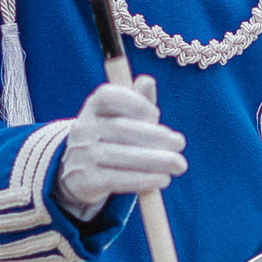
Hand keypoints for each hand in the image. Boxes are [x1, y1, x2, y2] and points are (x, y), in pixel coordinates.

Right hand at [57, 75, 186, 221]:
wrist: (80, 173)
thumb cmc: (113, 137)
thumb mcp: (123, 116)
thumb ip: (138, 100)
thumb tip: (147, 81)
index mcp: (92, 106)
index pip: (110, 97)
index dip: (136, 103)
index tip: (156, 114)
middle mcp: (83, 128)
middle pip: (121, 128)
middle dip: (156, 136)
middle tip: (180, 144)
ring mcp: (81, 155)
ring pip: (121, 156)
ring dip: (156, 160)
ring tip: (179, 164)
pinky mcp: (85, 181)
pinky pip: (117, 179)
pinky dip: (144, 179)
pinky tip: (162, 179)